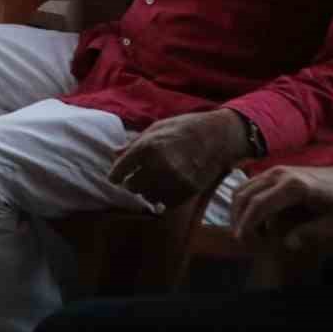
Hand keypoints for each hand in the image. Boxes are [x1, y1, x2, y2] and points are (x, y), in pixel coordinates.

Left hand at [109, 110, 251, 207]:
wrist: (217, 136)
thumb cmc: (183, 128)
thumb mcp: (155, 128)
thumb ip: (134, 143)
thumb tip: (115, 153)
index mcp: (148, 147)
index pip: (121, 169)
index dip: (115, 176)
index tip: (115, 179)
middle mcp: (160, 165)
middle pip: (133, 186)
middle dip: (131, 183)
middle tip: (134, 179)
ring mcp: (176, 180)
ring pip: (148, 196)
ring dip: (146, 191)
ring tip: (150, 183)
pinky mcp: (189, 190)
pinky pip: (166, 203)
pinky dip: (162, 198)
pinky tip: (163, 188)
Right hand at [233, 164, 332, 251]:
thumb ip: (314, 232)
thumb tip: (287, 244)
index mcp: (293, 186)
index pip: (259, 204)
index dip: (247, 223)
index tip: (242, 240)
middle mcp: (278, 174)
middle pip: (245, 195)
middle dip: (238, 217)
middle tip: (240, 239)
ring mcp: (274, 171)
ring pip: (242, 188)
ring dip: (238, 210)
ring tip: (245, 230)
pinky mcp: (272, 172)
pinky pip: (248, 186)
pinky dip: (244, 202)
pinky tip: (252, 219)